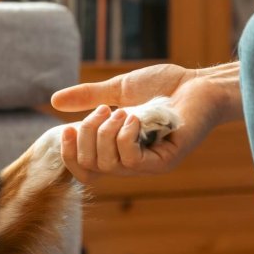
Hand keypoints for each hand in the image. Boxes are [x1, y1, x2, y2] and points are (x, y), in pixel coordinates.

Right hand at [51, 63, 242, 182]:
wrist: (198, 83)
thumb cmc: (164, 86)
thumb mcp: (118, 90)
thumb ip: (88, 97)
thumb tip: (54, 101)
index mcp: (117, 149)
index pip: (84, 170)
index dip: (69, 154)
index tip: (64, 127)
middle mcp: (132, 163)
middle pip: (91, 165)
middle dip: (88, 134)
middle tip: (103, 110)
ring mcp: (149, 165)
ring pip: (109, 164)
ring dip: (107, 133)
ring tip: (121, 112)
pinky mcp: (164, 162)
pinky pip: (131, 161)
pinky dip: (126, 137)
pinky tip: (135, 119)